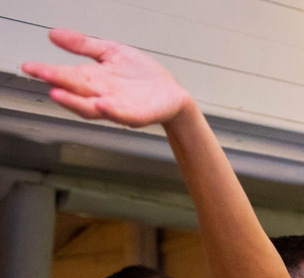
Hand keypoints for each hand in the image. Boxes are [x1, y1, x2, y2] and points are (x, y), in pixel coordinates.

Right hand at [22, 29, 191, 127]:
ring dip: (75, 101)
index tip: (29, 67)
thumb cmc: (142, 76)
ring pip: (92, 107)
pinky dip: (112, 110)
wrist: (170, 95)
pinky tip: (102, 104)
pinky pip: (122, 114)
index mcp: (94, 79)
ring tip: (58, 93)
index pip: (66, 75)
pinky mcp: (137, 115)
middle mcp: (101, 94)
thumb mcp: (111, 52)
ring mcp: (118, 106)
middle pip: (75, 90)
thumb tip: (54, 34)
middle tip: (40, 75)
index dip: (47, 72)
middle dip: (57, 83)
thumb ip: (84, 45)